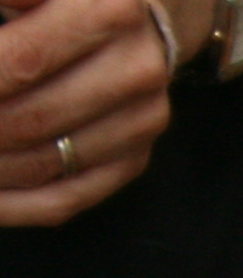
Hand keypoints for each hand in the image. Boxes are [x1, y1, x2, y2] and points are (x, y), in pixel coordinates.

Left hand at [0, 0, 188, 227]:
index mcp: (107, 10)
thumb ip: (8, 4)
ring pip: (39, 164)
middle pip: (24, 118)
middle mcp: (136, 69)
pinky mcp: (136, 157)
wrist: (141, 13)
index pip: (16, 61)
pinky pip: (65, 198)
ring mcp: (141, 120)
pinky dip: (10, 205)